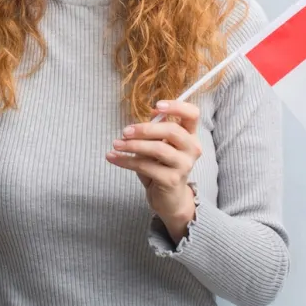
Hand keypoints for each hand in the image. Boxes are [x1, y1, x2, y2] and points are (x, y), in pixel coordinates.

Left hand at [106, 100, 201, 241]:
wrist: (169, 199)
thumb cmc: (162, 166)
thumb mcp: (159, 145)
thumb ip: (155, 131)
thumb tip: (142, 118)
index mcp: (190, 135)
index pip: (192, 114)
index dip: (177, 106)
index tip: (156, 106)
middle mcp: (192, 148)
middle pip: (171, 130)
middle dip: (145, 129)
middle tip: (125, 131)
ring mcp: (184, 165)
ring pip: (158, 149)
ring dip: (133, 146)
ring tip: (116, 144)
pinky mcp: (172, 180)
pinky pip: (145, 166)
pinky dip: (126, 161)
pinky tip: (113, 157)